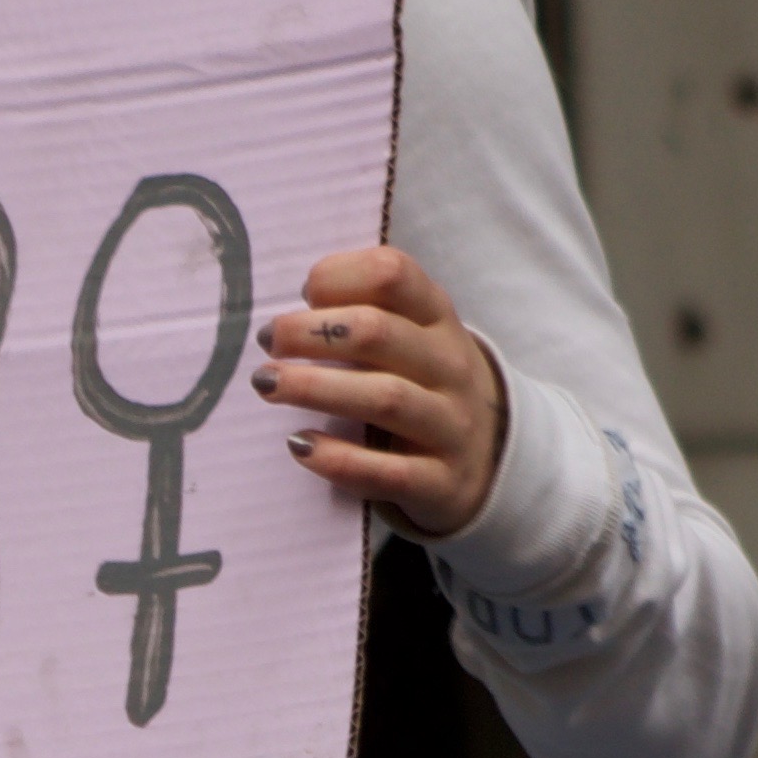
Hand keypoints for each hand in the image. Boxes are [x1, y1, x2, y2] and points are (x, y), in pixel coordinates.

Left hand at [256, 244, 505, 542]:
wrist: (490, 457)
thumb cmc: (425, 382)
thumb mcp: (413, 335)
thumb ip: (366, 309)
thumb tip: (303, 303)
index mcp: (438, 316)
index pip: (393, 275)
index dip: (339, 275)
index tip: (304, 294)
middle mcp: (451, 366)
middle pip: (378, 333)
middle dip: (311, 333)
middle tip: (269, 340)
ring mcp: (452, 425)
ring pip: (384, 398)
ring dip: (315, 388)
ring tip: (267, 384)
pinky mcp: (443, 482)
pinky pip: (389, 472)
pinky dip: (339, 459)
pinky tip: (300, 445)